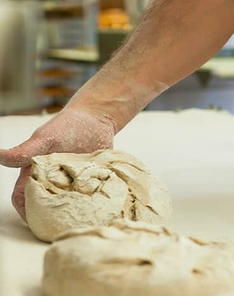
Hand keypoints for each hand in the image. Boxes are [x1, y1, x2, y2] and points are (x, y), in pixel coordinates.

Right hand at [0, 107, 115, 219]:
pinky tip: (100, 209)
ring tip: (82, 219)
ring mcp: (73, 182)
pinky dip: (94, 203)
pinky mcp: (92, 182)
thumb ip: (24, 151)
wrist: (97, 118)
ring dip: (73, 212)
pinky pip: (91, 197)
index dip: (27, 211)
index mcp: (36, 173)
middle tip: (64, 224)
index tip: (39, 221)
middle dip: (52, 216)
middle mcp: (53, 181)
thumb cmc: (67, 126)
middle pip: (47, 206)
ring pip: (69, 204)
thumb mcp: (46, 139)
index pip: (24, 198)